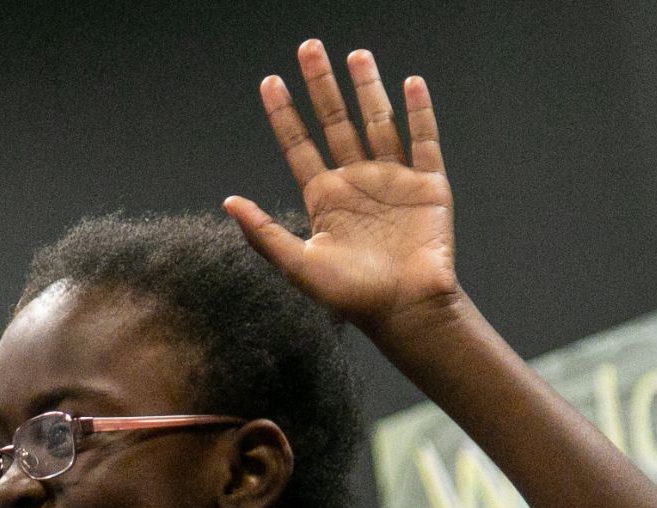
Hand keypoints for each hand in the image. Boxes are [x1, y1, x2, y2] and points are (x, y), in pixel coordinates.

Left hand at [224, 40, 461, 331]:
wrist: (406, 310)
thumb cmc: (352, 296)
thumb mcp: (299, 265)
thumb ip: (264, 233)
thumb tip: (229, 202)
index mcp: (325, 198)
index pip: (299, 145)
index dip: (284, 114)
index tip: (271, 82)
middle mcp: (357, 182)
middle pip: (335, 122)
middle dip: (322, 85)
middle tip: (309, 47)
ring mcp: (393, 180)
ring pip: (377, 122)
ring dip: (367, 89)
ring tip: (355, 55)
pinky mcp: (428, 185)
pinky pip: (422, 140)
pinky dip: (418, 112)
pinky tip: (410, 83)